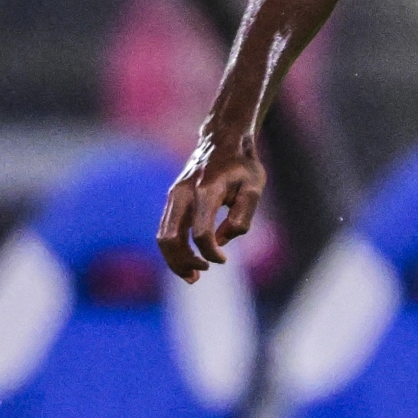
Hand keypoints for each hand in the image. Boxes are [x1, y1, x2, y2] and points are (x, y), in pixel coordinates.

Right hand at [156, 121, 265, 282]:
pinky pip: (165, 229)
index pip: (201, 232)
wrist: (222, 140)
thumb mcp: (254, 187)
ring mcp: (174, 195)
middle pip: (171, 238)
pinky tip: (187, 261)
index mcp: (206, 190)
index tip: (223, 260)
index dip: (211, 253)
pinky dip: (172, 249)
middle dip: (183, 263)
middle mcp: (184, 193)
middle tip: (200, 275)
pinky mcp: (172, 199)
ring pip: (163, 236)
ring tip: (192, 277)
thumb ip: (241, 216)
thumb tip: (222, 240)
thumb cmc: (242, 165)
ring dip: (174, 260)